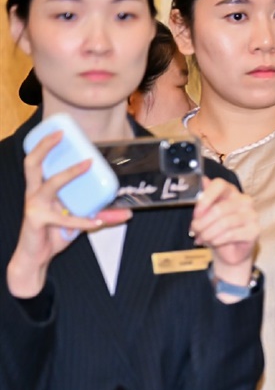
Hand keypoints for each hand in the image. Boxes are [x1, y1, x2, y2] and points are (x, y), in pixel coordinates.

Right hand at [7, 130, 130, 297]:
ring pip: (49, 184)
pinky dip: (82, 220)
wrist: (36, 258)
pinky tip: (96, 222)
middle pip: (32, 163)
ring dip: (69, 173)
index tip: (61, 131)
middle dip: (45, 146)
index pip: (39, 161)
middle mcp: (34, 193)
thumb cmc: (53, 234)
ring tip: (87, 164)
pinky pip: (63, 218)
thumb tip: (128, 213)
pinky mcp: (38, 220)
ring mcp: (34, 206)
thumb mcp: (79, 222)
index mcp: (40, 188)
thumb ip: (101, 215)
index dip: (46, 144)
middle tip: (61, 135)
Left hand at [189, 177, 259, 283]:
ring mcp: (252, 215)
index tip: (196, 212)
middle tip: (194, 230)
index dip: (205, 198)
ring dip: (208, 233)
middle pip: (219, 209)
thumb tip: (201, 179)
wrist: (230, 251)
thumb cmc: (217, 229)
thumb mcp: (206, 214)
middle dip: (202, 222)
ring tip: (202, 238)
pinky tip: (213, 242)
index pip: (219, 185)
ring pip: (224, 223)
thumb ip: (203, 198)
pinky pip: (231, 235)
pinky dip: (217, 240)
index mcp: (231, 192)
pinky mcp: (255, 230)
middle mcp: (244, 201)